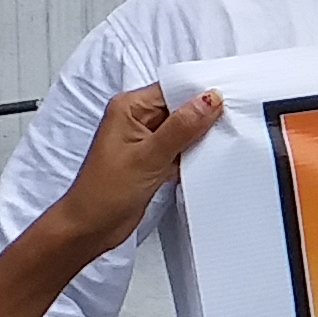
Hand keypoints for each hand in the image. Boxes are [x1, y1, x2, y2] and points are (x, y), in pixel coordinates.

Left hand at [46, 83, 227, 256]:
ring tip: (214, 147)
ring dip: (198, 139)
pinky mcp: (152, 160)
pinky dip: (192, 155)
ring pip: (183, 130)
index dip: (199, 94)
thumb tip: (209, 100)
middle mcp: (136, 120)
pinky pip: (181, 149)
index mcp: (128, 108)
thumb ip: (182, 127)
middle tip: (225, 126)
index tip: (227, 101)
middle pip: (180, 108)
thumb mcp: (149, 156)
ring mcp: (145, 141)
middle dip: (203, 117)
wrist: (90, 227)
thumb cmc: (103, 192)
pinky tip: (203, 162)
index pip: (172, 89)